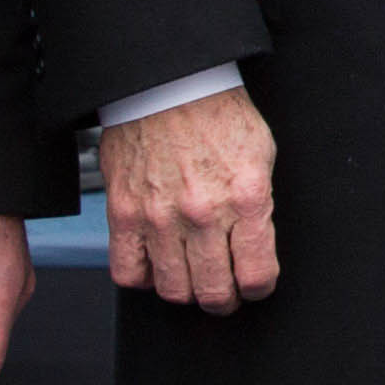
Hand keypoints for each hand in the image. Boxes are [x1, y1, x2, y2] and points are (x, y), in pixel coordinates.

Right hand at [103, 86, 279, 311]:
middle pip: (214, 292)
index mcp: (245, 197)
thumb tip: (257, 246)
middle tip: (224, 291)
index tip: (255, 285)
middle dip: (224, 299)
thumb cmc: (217, 114)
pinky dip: (143, 278)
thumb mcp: (260, 155)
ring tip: (192, 277)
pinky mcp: (124, 214)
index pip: (256, 275)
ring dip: (187, 291)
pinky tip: (156, 264)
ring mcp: (159, 217)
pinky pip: (128, 272)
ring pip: (173, 290)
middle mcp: (202, 213)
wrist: (170, 85)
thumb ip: (259, 205)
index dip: (259, 288)